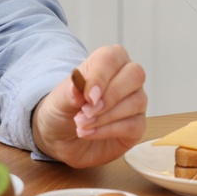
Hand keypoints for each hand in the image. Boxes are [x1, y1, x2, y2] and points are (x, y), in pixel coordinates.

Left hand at [31, 45, 146, 168]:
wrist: (61, 137)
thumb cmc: (64, 110)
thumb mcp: (59, 99)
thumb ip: (69, 92)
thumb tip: (76, 87)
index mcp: (107, 61)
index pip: (112, 58)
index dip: (101, 77)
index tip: (87, 96)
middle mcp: (126, 78)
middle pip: (135, 75)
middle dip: (110, 96)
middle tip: (86, 111)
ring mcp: (135, 101)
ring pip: (136, 102)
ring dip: (106, 117)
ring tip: (82, 124)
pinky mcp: (137, 125)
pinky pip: (134, 125)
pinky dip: (108, 131)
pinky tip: (90, 133)